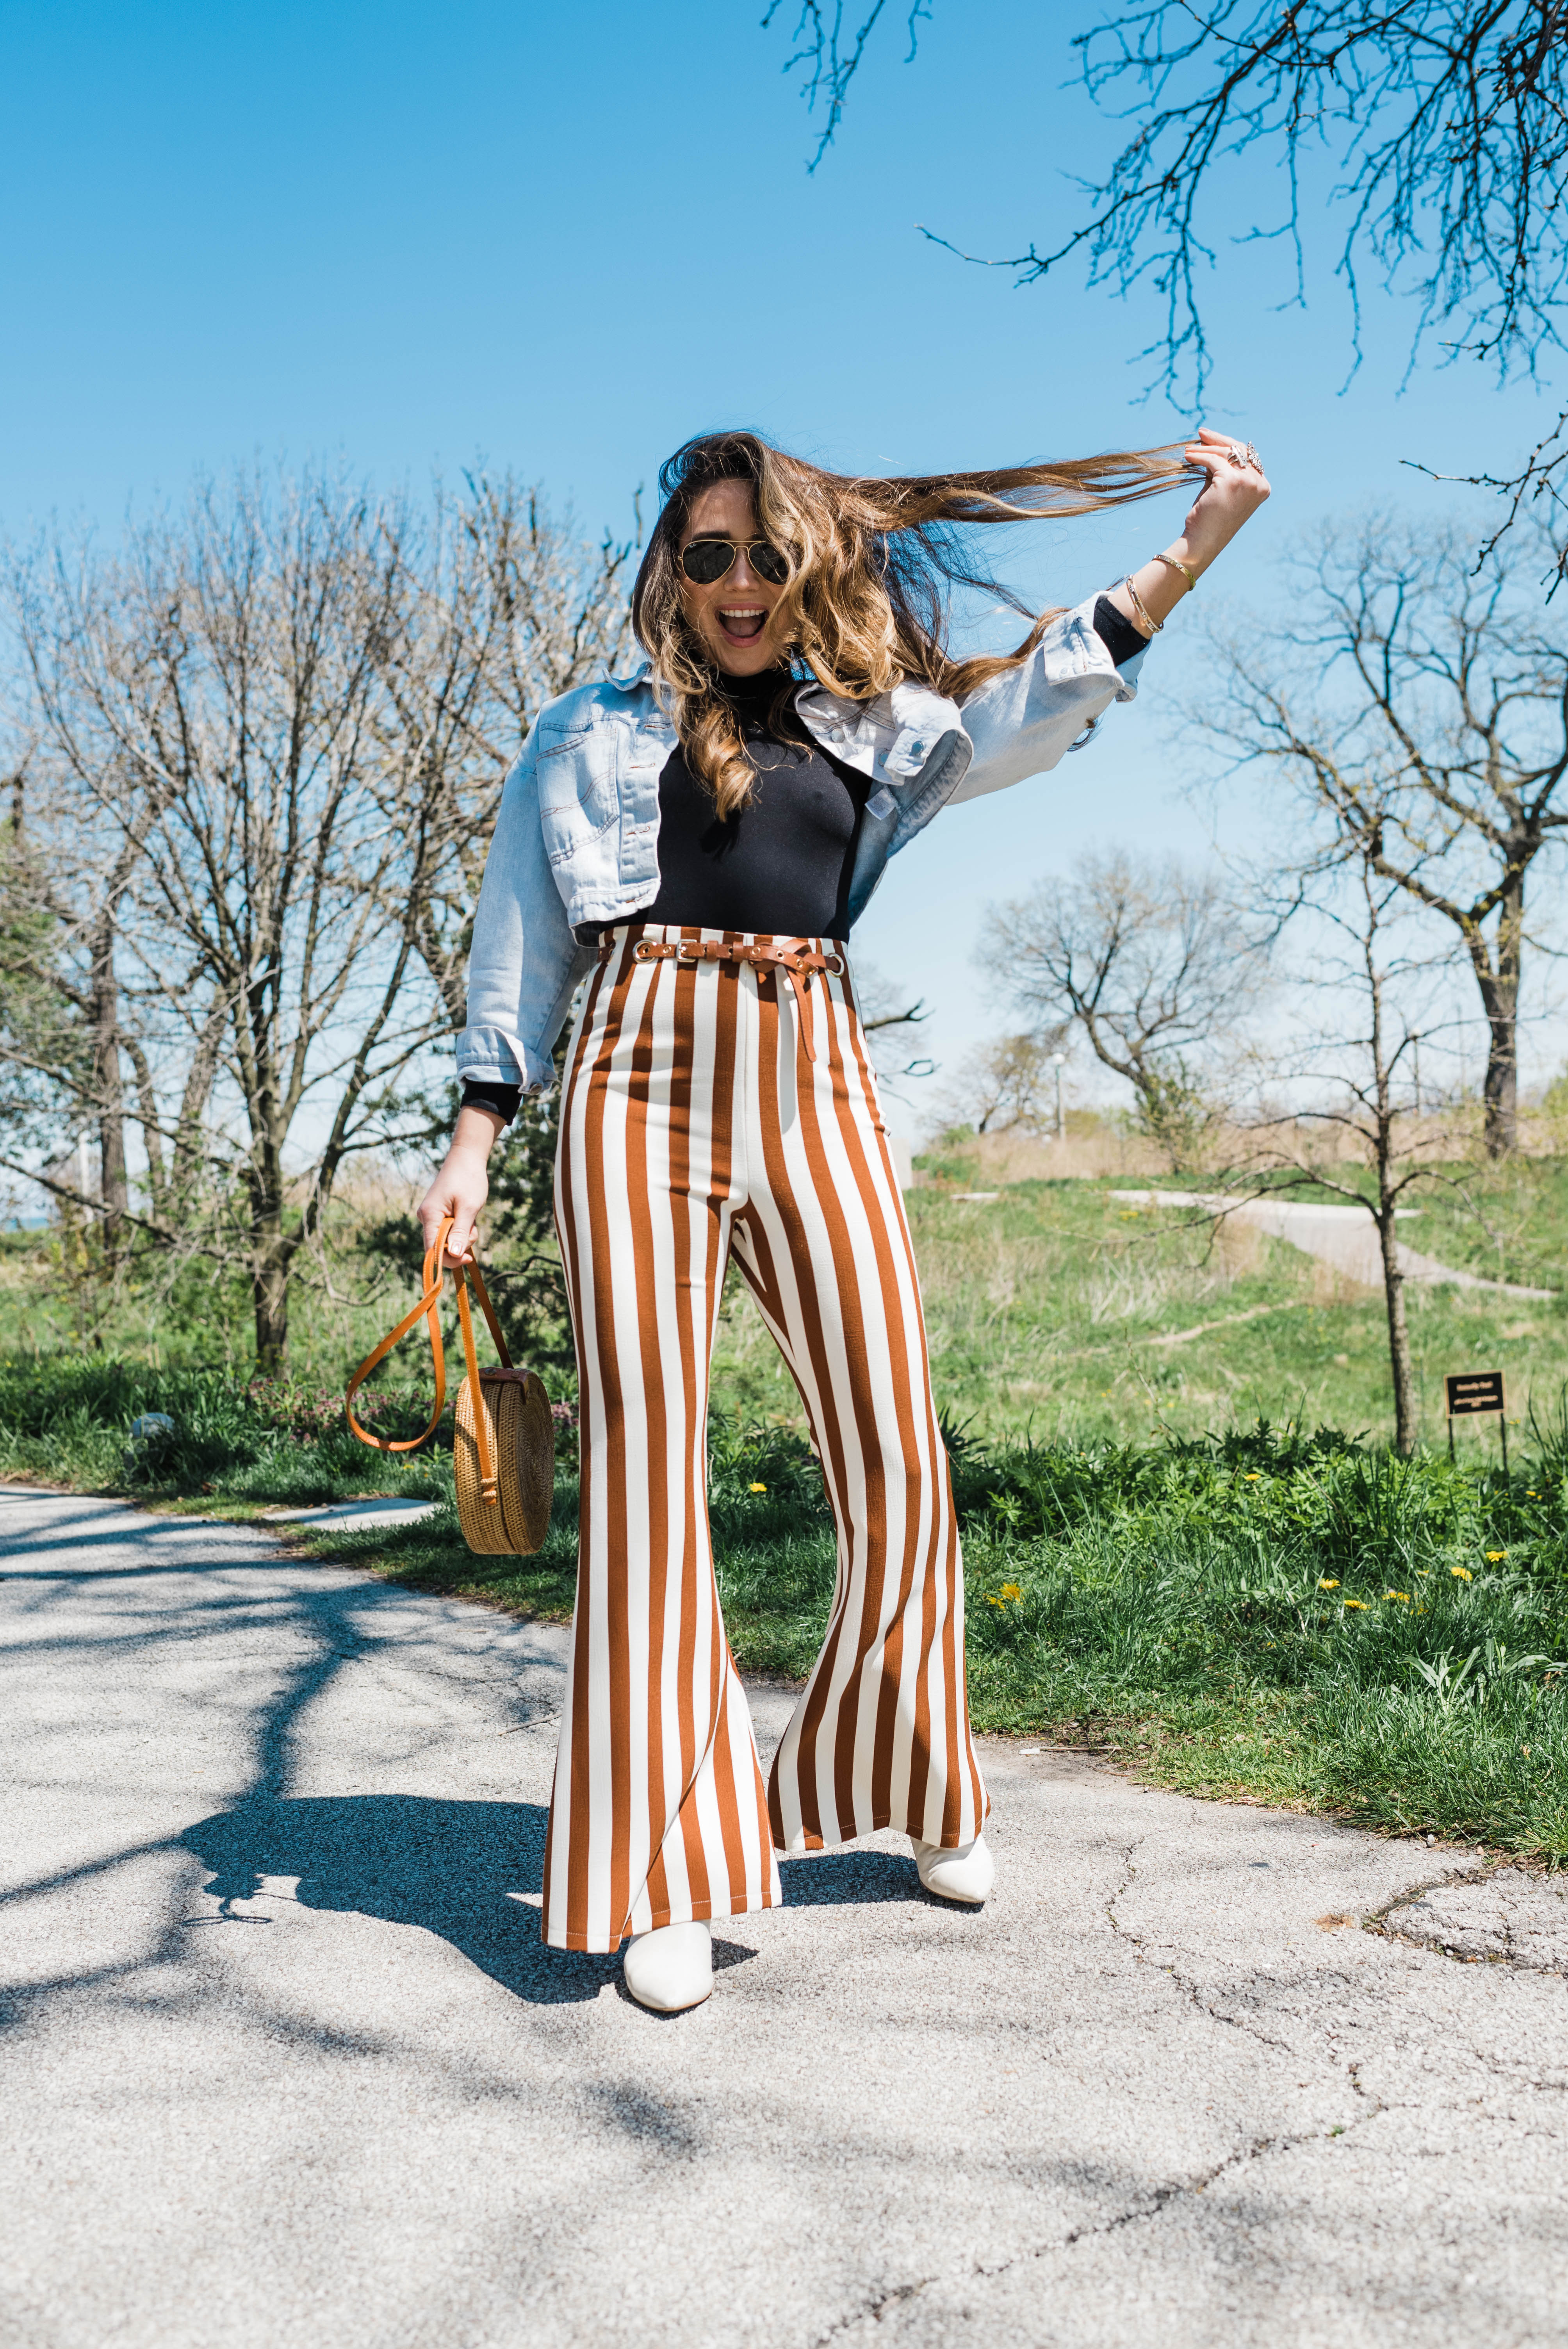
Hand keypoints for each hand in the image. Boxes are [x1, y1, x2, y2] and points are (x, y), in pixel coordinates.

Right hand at [417, 1104, 503, 1264]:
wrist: (467, 1158)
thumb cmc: (469, 1180)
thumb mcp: (469, 1208)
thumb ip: (460, 1232)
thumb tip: (453, 1255)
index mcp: (429, 1215)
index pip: (432, 1249)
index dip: (448, 1259)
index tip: (467, 1259)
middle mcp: (426, 1217)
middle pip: (440, 1246)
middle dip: (460, 1243)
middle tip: (473, 1227)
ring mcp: (431, 1216)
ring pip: (447, 1239)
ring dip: (463, 1235)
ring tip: (472, 1217)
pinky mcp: (439, 1215)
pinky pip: (450, 1231)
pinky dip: (461, 1228)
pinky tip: (468, 1216)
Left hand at [1177, 425, 1270, 568]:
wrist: (1203, 542)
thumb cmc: (1209, 520)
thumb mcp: (1222, 489)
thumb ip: (1223, 470)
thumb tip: (1212, 446)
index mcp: (1262, 486)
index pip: (1248, 457)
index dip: (1228, 446)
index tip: (1210, 439)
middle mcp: (1259, 483)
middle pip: (1240, 450)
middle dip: (1218, 440)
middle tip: (1201, 433)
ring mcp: (1248, 481)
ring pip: (1226, 453)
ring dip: (1205, 448)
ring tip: (1188, 450)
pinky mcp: (1232, 480)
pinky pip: (1214, 460)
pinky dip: (1199, 456)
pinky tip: (1188, 457)